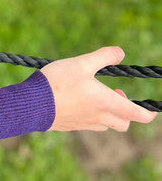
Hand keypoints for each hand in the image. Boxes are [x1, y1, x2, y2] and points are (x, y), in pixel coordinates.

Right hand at [40, 46, 156, 131]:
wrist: (31, 104)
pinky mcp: (71, 127)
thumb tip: (121, 52)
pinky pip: (89, 125)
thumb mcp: (81, 63)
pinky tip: (78, 102)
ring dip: (109, 114)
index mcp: (106, 103)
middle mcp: (99, 118)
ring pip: (107, 125)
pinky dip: (92, 116)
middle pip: (124, 124)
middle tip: (114, 93)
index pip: (137, 115)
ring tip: (95, 96)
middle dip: (126, 112)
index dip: (148, 113)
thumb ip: (103, 56)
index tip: (151, 109)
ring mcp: (84, 125)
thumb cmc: (57, 83)